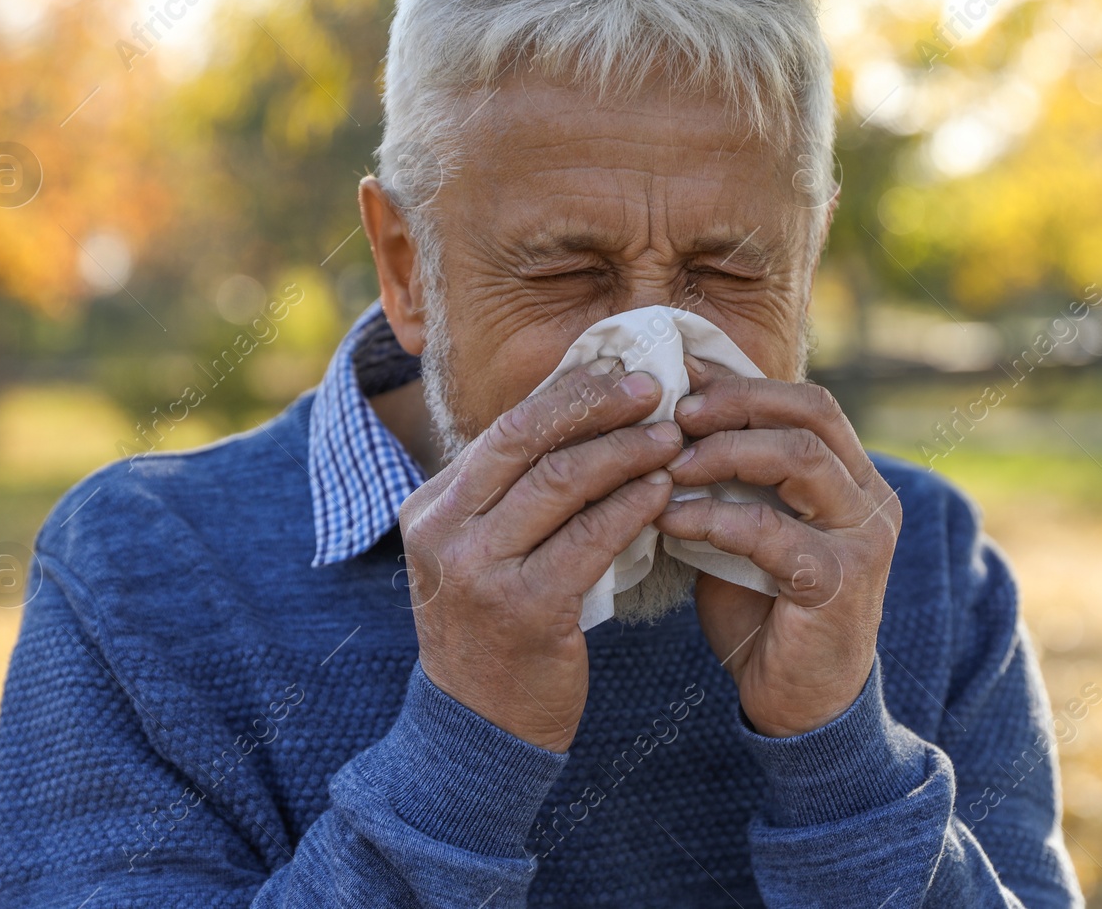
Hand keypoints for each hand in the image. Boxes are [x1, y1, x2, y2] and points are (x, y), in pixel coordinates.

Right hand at [397, 364, 682, 751]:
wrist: (479, 730)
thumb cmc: (495, 629)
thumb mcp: (480, 552)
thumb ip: (514, 493)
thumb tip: (584, 413)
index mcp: (430, 507)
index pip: (504, 429)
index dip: (567, 393)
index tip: (617, 372)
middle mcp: (444, 531)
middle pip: (527, 439)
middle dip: (597, 404)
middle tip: (653, 389)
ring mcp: (480, 570)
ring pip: (562, 481)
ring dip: (626, 451)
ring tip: (671, 437)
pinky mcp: (526, 608)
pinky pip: (591, 538)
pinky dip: (633, 506)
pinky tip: (664, 491)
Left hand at [655, 358, 900, 736]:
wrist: (796, 704)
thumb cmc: (762, 610)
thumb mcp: (740, 528)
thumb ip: (723, 478)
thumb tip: (666, 416)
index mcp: (851, 477)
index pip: (806, 401)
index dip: (740, 382)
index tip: (678, 377)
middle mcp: (869, 498)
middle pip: (810, 412)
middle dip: (734, 404)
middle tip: (672, 415)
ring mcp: (863, 538)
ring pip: (799, 458)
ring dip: (723, 452)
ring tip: (669, 465)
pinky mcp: (839, 582)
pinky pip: (772, 530)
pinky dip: (714, 518)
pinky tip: (671, 520)